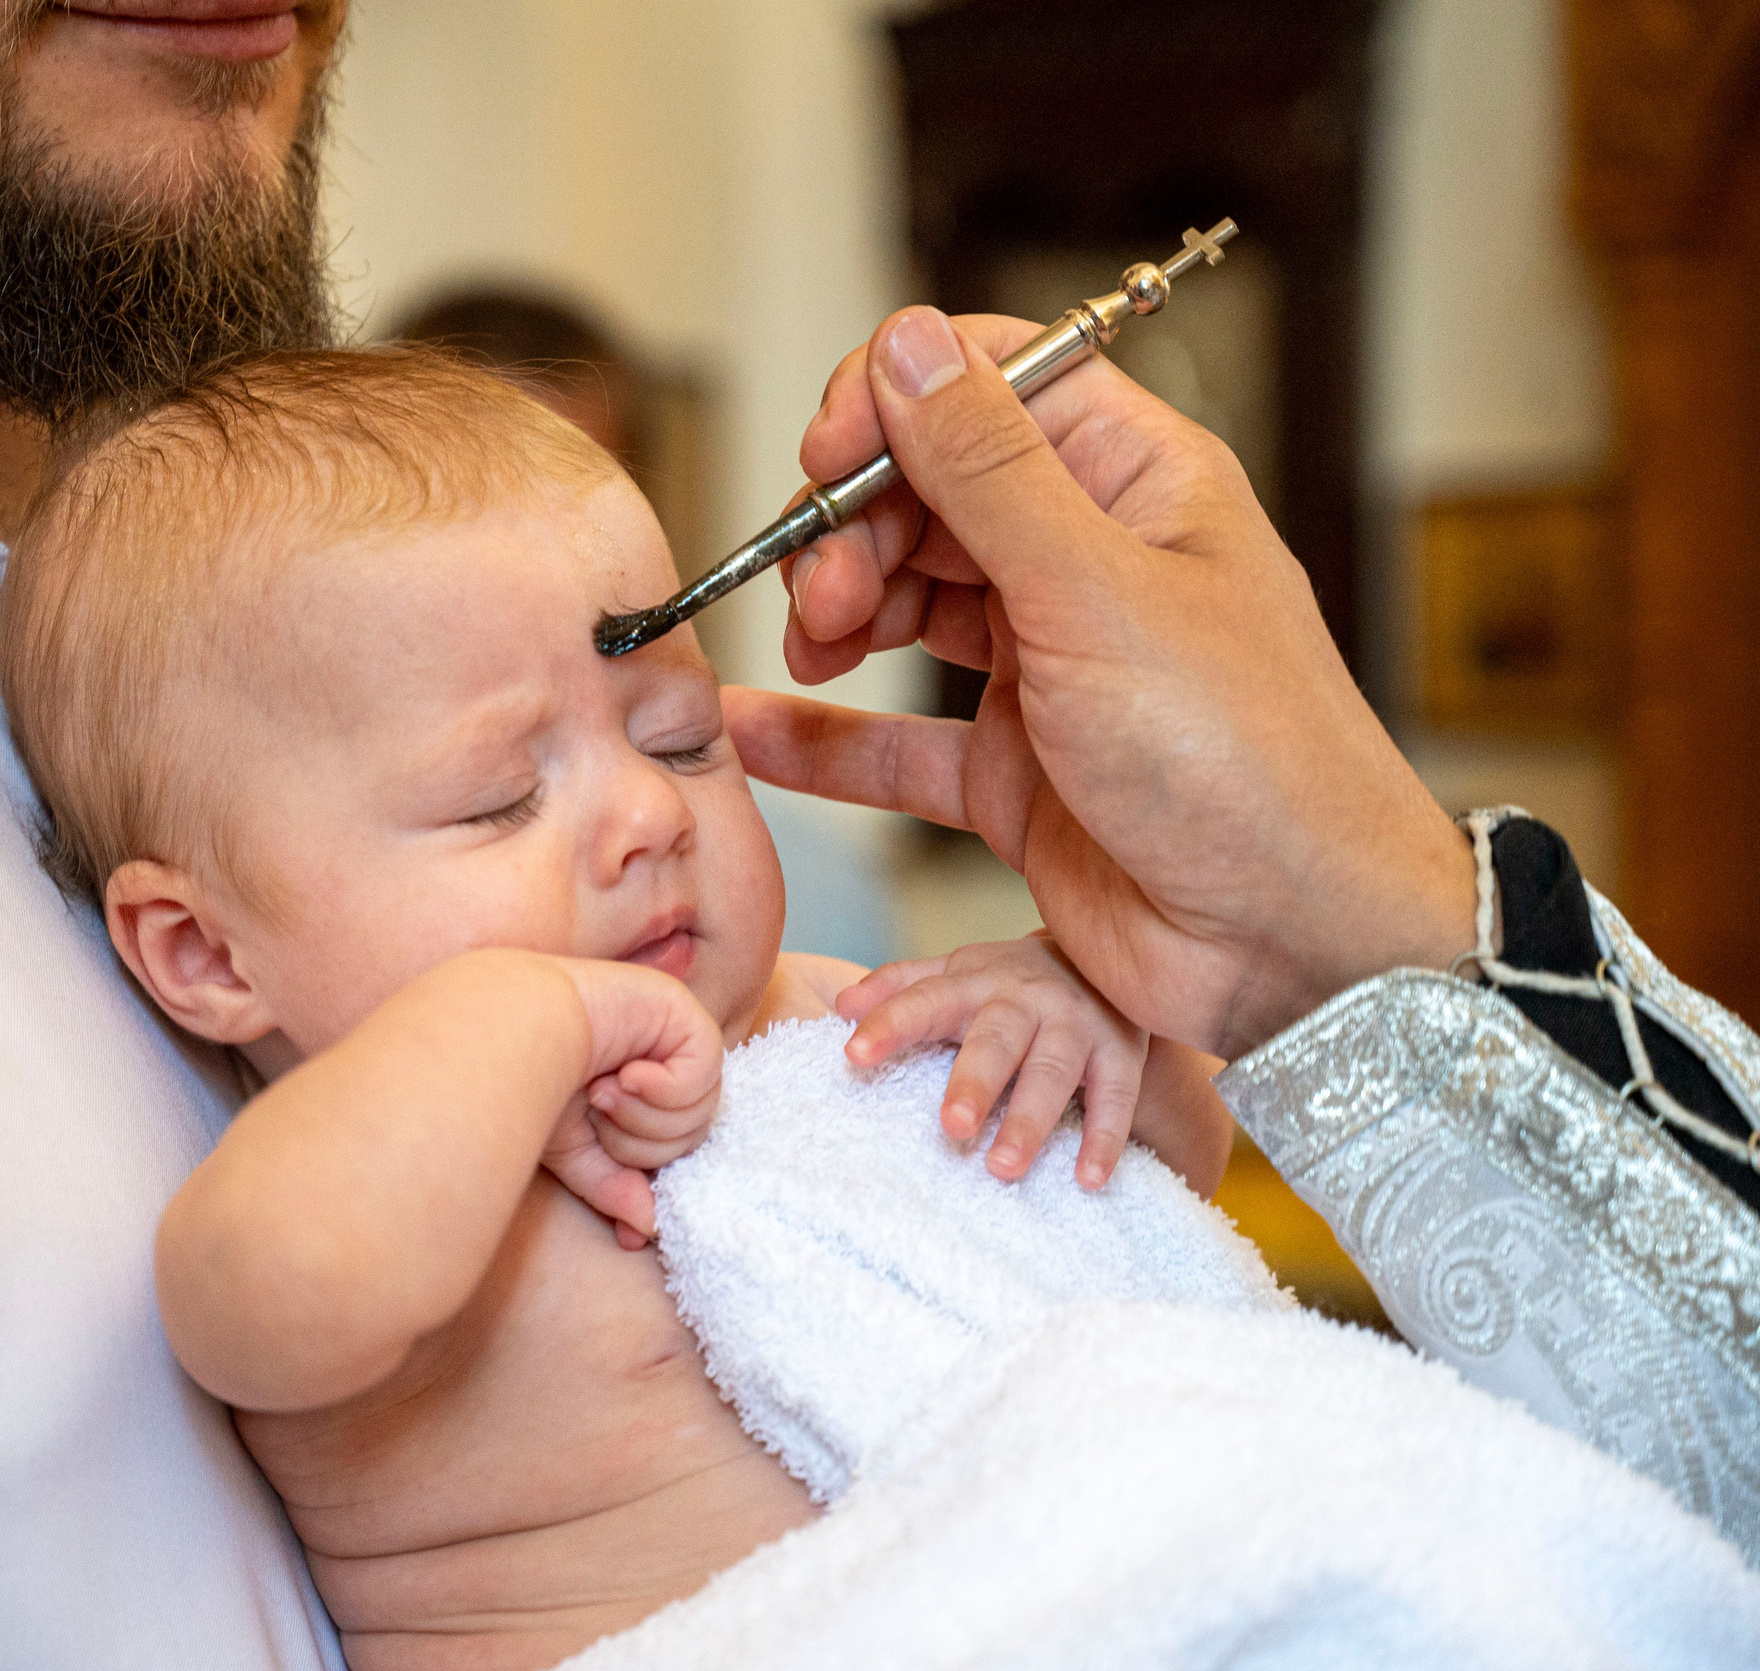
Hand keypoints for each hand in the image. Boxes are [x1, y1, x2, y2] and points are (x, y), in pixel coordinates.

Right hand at [541, 957, 722, 1248]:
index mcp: (642, 1090)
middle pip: (690, 1137)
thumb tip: (648, 1229)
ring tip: (602, 1090)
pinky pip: (703, 1076)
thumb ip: (614, 1187)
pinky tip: (626, 1073)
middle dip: (638, 1145)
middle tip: (596, 1112)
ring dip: (644, 1116)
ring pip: (699, 1112)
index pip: (673, 1150)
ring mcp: (676, 1034)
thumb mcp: (574, 1152)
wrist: (512, 1027)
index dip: (652, 1182)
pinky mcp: (685, 1013)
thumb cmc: (532, 1079)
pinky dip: (662, 1088)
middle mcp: (663, 1060)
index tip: (630, 1232)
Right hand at [727, 307, 1474, 1057]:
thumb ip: (988, 469)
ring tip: (813, 651)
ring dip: (835, 614)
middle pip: (927, 493)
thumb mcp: (1098, 592)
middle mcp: (1088, 564)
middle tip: (824, 595)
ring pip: (902, 603)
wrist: (1295, 949)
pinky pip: (893, 739)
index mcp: (1136, 485)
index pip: (991, 383)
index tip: (826, 457)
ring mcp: (1047, 668)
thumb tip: (909, 342)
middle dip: (852, 526)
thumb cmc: (1247, 762)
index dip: (895, 400)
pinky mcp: (1012, 773)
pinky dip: (822, 735)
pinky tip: (753, 728)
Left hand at [838, 934, 1144, 1188]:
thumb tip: (841, 1005)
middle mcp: (1026, 1000)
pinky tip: (1087, 1179)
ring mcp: (1076, 1025)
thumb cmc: (1006, 981)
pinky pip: (1116, 1097)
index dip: (889, 1024)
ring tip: (1003, 1168)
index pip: (924, 1000)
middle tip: (952, 1128)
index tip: (852, 1055)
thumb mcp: (954, 973)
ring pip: (1053, 1071)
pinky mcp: (1121, 1052)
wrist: (1101, 959)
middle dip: (975, 1083)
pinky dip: (1105, 1138)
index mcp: (974, 981)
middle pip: (996, 1041)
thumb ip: (898, 987)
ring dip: (1030, 1120)